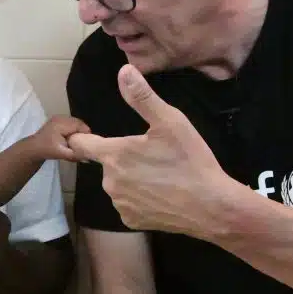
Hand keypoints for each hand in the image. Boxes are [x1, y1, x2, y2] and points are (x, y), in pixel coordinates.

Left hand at [28, 115, 90, 161]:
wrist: (34, 148)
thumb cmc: (47, 150)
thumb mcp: (61, 154)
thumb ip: (74, 155)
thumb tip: (88, 158)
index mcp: (61, 124)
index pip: (80, 125)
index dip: (86, 134)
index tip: (89, 143)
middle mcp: (61, 118)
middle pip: (78, 123)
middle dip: (82, 132)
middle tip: (85, 143)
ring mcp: (58, 117)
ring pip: (75, 122)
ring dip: (78, 130)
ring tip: (79, 141)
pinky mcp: (57, 120)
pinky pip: (70, 123)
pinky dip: (73, 129)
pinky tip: (71, 138)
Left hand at [68, 64, 234, 236]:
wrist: (211, 207)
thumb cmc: (190, 161)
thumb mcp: (170, 122)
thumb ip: (142, 97)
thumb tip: (124, 71)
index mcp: (114, 155)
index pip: (81, 144)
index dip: (84, 138)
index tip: (94, 136)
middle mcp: (110, 182)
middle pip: (106, 164)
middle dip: (123, 159)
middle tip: (153, 156)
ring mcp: (120, 204)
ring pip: (118, 185)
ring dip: (131, 179)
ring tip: (161, 176)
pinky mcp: (131, 222)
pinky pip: (129, 205)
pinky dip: (141, 199)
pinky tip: (162, 195)